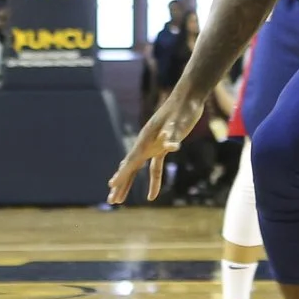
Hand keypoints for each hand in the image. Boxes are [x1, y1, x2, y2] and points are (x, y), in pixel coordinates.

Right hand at [105, 90, 205, 205]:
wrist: (187, 99)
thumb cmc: (182, 110)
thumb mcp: (178, 123)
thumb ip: (172, 134)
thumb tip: (171, 145)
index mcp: (145, 139)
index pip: (131, 161)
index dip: (121, 174)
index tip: (111, 186)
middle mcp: (146, 144)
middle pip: (129, 168)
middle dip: (121, 184)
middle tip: (111, 200)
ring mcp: (153, 146)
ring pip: (138, 170)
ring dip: (130, 184)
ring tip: (121, 199)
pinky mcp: (163, 147)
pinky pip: (155, 168)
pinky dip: (154, 181)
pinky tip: (152, 196)